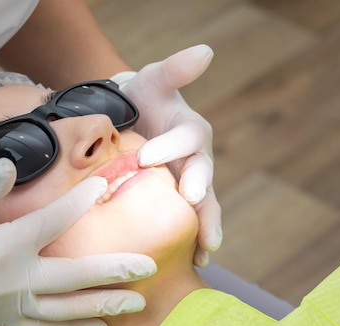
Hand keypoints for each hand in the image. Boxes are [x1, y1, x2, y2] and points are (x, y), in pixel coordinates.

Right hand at [0, 159, 155, 325]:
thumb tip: (15, 167)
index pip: (49, 224)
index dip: (78, 203)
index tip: (103, 187)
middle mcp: (8, 283)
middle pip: (71, 279)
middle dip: (112, 271)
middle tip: (148, 266)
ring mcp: (6, 306)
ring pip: (64, 312)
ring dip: (102, 305)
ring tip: (135, 302)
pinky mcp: (1, 319)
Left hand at [112, 45, 221, 266]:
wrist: (132, 121)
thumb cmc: (143, 99)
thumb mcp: (154, 80)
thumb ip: (175, 69)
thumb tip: (206, 51)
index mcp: (190, 130)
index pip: (186, 138)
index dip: (170, 146)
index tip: (146, 156)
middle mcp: (195, 158)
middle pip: (203, 176)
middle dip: (199, 191)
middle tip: (190, 201)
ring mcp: (188, 182)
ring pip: (203, 205)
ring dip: (206, 225)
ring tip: (206, 249)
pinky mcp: (178, 200)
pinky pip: (191, 221)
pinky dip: (197, 240)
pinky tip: (197, 260)